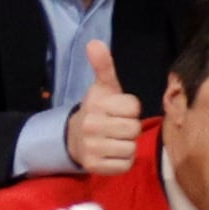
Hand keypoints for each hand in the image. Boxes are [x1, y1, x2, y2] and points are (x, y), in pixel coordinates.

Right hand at [66, 43, 143, 174]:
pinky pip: (125, 165)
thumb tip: (95, 42)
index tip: (118, 109)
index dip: (130, 109)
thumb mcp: (103, 87)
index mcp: (96, 104)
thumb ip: (103, 66)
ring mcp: (92, 148)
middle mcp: (91, 125)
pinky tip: (111, 153)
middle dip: (129, 127)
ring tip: (114, 139)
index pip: (134, 108)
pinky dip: (122, 161)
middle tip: (116, 126)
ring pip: (131, 148)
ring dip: (127, 145)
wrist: (74, 137)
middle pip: (133, 128)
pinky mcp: (95, 167)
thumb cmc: (98, 110)